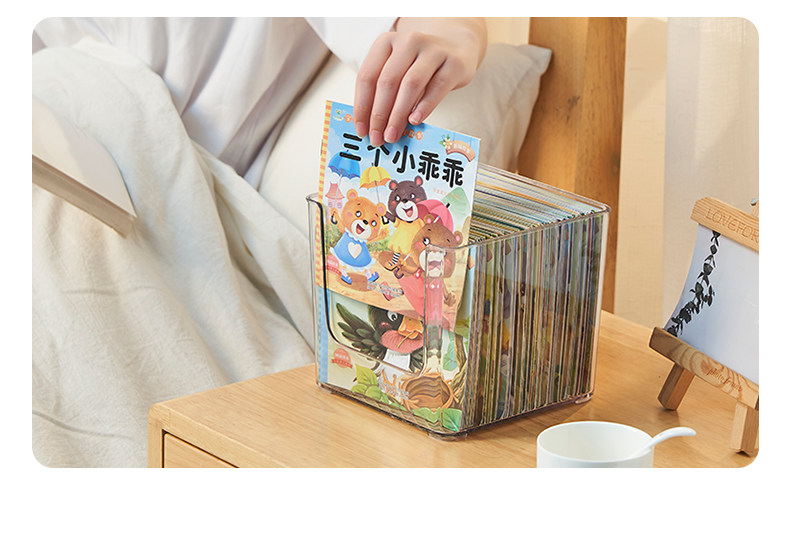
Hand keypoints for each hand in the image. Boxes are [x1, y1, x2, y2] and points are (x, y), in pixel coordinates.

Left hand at [353, 18, 486, 146]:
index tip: (361, 130)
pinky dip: (424, 106)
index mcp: (386, 42)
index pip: (367, 76)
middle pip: (388, 81)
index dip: (362, 106)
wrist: (456, 47)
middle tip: (377, 138)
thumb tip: (372, 127)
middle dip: (379, 114)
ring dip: (398, 114)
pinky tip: (414, 121)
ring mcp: (433, 50)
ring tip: (393, 135)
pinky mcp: (453, 63)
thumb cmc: (420, 66)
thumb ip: (384, 93)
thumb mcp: (398, 70)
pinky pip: (437, 87)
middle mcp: (408, 42)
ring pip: (411, 84)